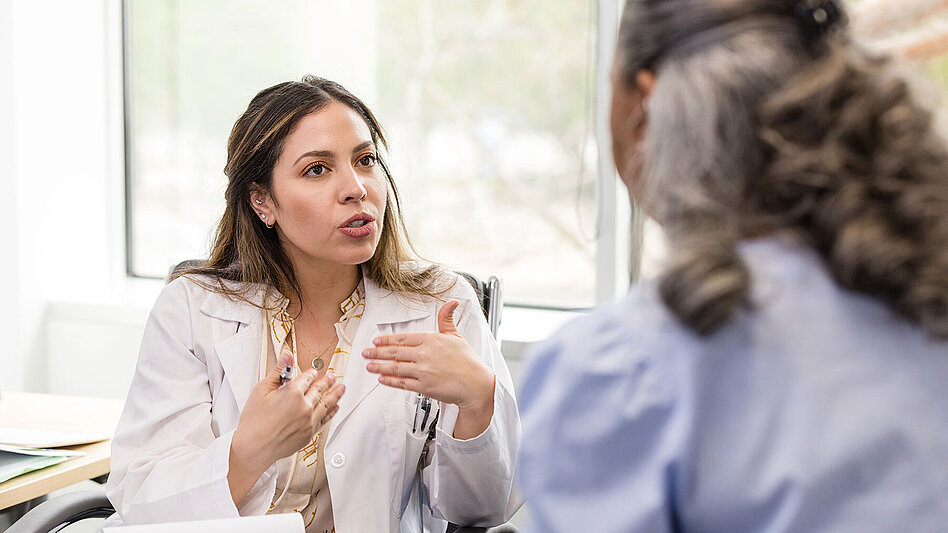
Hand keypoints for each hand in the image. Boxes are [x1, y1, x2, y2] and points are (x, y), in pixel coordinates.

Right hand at [231, 351, 344, 474]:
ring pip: (327, 403)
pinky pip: (325, 419)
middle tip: (333, 377)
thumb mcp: (262, 390)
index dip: (311, 373)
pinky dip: (331, 411)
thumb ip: (278, 371)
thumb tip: (287, 356)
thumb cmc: (254, 421)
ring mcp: (309, 420)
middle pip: (320, 389)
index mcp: (293, 392)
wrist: (254, 448)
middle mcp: (305, 405)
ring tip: (342, 388)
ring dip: (335, 394)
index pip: (307, 378)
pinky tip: (336, 407)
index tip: (314, 372)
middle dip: (327, 381)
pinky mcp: (309, 433)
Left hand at [363, 300, 494, 413]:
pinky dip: (390, 381)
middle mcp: (425, 354)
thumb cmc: (467, 361)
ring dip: (379, 366)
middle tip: (366, 352)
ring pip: (395, 367)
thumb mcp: (456, 335)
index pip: (403, 338)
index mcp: (431, 340)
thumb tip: (452, 303)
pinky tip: (382, 379)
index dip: (387, 339)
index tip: (376, 340)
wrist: (475, 384)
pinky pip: (402, 383)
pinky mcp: (424, 387)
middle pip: (395, 352)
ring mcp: (423, 371)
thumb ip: (446, 319)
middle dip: (377, 352)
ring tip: (369, 365)